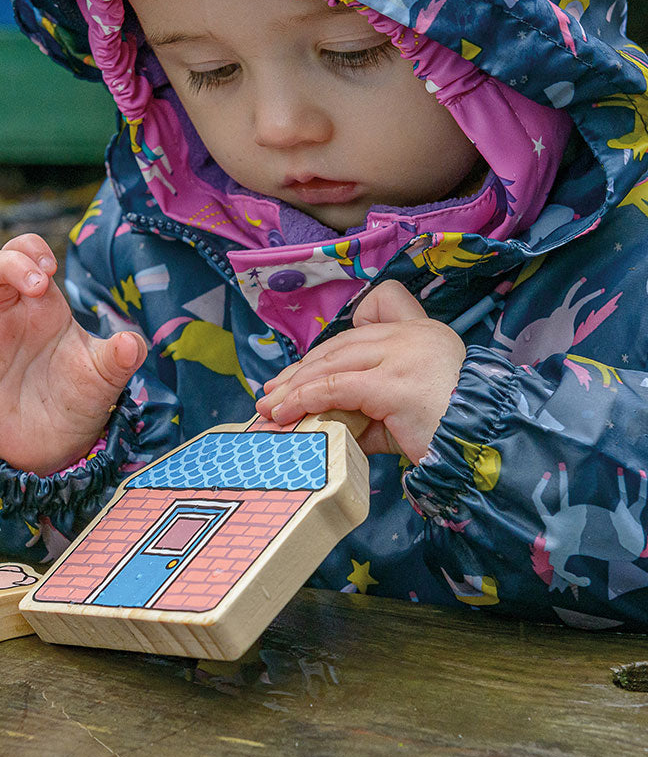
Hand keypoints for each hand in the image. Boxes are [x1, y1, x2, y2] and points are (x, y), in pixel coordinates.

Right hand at [0, 233, 146, 475]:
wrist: (65, 443)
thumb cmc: (81, 394)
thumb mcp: (106, 375)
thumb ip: (120, 357)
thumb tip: (131, 343)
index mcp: (40, 306)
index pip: (22, 254)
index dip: (29, 250)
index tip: (49, 270)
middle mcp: (6, 318)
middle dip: (7, 264)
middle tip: (35, 287)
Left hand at [254, 280, 464, 463]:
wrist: (485, 449)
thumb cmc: (448, 433)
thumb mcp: (404, 410)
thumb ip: (368, 406)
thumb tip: (322, 419)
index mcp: (424, 332)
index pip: (377, 307)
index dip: (342, 334)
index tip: (316, 361)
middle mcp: (414, 335)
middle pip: (342, 343)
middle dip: (302, 369)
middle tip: (273, 392)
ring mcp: (404, 354)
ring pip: (332, 362)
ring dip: (295, 386)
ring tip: (271, 407)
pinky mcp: (392, 382)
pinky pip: (335, 386)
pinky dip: (304, 399)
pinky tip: (287, 412)